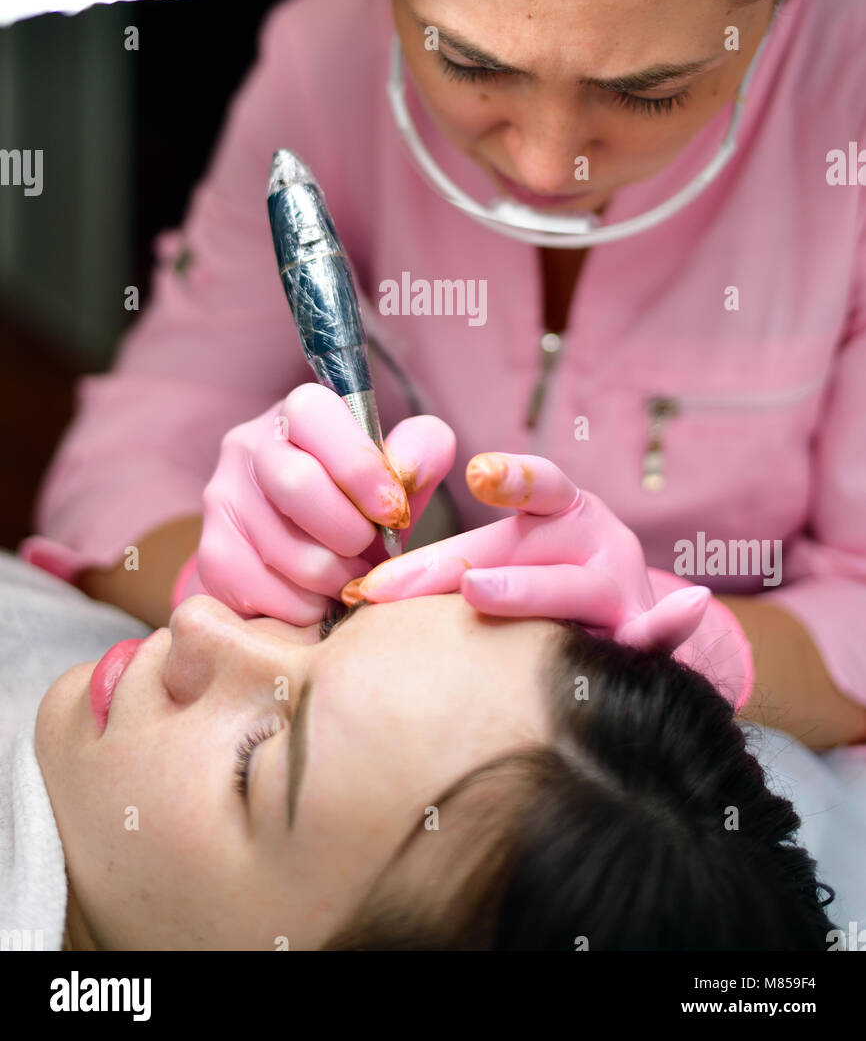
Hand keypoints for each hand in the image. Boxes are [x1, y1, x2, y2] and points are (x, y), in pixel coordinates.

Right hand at [178, 382, 455, 622]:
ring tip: (352, 577)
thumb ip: (421, 451)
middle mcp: (248, 445)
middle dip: (350, 532)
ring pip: (285, 551)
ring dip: (335, 579)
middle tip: (371, 551)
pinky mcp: (213, 555)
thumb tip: (405, 468)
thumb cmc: (364, 500)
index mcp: (298, 411)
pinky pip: (264, 594)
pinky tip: (320, 596)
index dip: (360, 468)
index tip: (393, 512)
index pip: (315, 417)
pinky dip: (307, 607)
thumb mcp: (402, 468)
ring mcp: (222, 499)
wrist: (312, 548)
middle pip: (296, 484)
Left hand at [347, 451, 708, 651]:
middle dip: (456, 566)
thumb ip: (446, 565)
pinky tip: (686, 609)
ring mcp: (623, 589)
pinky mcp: (640, 637)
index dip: (511, 476)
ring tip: (478, 593)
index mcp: (565, 510)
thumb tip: (354, 592)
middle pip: (528, 546)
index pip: (539, 487)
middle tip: (395, 583)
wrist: (626, 632)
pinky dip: (672, 625)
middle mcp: (599, 540)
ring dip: (525, 591)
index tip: (474, 473)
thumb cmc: (544, 587)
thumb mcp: (505, 559)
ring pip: (571, 589)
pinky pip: (660, 635)